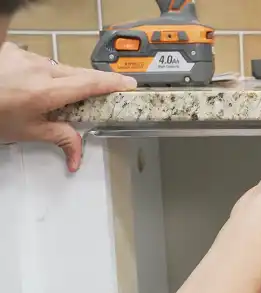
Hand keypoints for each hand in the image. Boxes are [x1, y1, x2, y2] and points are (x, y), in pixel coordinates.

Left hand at [0, 42, 136, 171]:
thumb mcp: (27, 132)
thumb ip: (60, 138)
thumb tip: (77, 157)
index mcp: (46, 91)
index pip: (90, 84)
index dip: (113, 84)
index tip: (130, 85)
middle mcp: (40, 69)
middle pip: (78, 74)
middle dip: (91, 85)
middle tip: (102, 96)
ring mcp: (26, 56)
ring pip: (59, 67)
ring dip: (63, 80)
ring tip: (53, 98)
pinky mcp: (14, 50)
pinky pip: (39, 61)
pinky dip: (42, 73)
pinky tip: (30, 85)